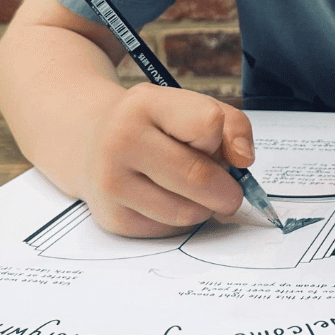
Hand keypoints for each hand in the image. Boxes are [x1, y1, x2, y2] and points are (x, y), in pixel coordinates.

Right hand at [79, 84, 256, 236]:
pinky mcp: (113, 218)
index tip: (211, 142)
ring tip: (191, 190)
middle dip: (227, 190)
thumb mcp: (190, 106)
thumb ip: (233, 125)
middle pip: (200, 178)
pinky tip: (168, 200)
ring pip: (188, 212)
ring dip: (204, 207)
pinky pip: (171, 230)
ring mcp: (112, 183)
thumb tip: (244, 160)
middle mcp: (121, 141)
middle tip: (230, 190)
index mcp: (145, 103)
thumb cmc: (155, 125)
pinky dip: (182, 220)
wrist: (91, 142)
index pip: (209, 123)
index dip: (219, 138)